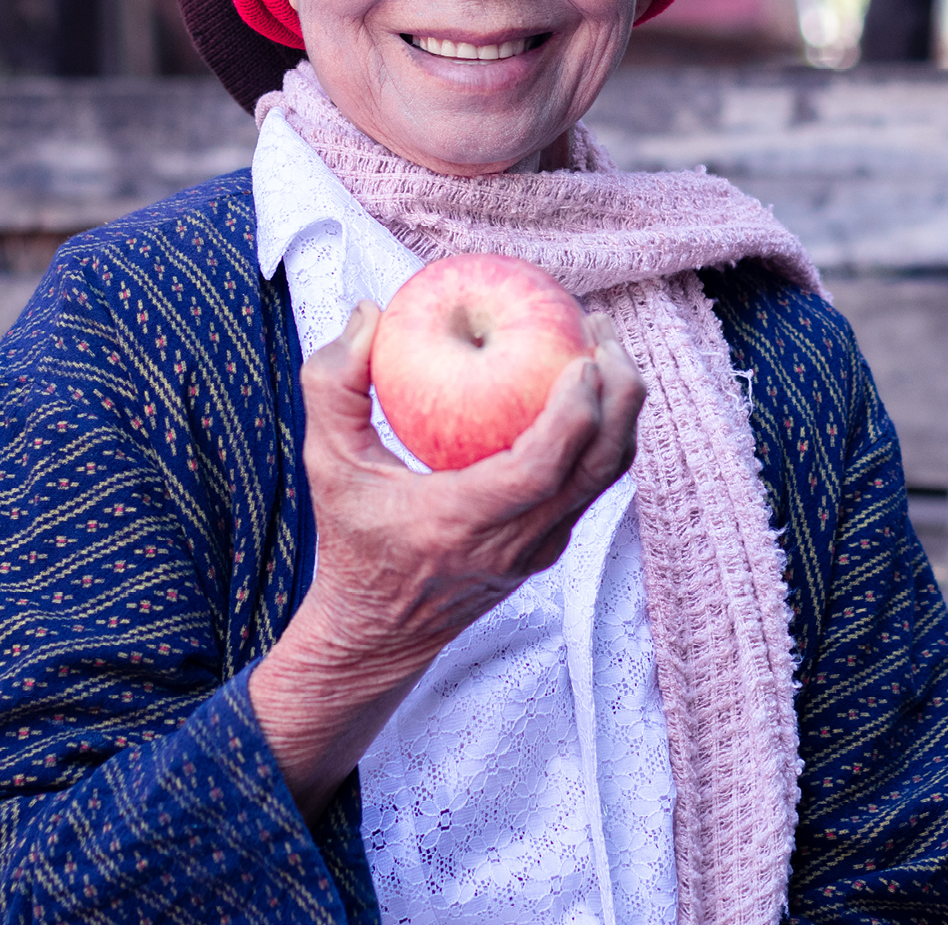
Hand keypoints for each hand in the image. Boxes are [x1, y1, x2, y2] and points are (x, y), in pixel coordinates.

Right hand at [248, 299, 642, 818]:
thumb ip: (332, 386)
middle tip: (601, 328)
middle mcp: (515, 542)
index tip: (580, 355)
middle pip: (598, 467)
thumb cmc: (351, 540)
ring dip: (619, 409)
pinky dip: (602, 430)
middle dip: (619, 393)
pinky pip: (592, 482)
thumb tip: (368, 314)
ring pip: (607, 475)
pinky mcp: (550, 547)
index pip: (542, 471)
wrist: (377, 633)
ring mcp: (541, 549)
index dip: (575, 413)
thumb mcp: (327, 464)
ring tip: (603, 345)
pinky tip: (584, 384)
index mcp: (462, 523)